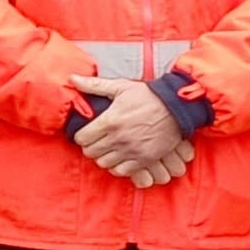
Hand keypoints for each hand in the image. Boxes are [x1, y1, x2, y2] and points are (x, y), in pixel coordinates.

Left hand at [68, 73, 193, 187]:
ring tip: (108, 149)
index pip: (81, 139)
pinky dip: (118, 166)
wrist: (176, 108)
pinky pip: (121, 171)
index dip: (81, 136)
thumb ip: (94, 85)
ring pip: (104, 163)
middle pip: (90, 153)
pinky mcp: (144, 159)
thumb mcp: (120, 87)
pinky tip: (120, 157)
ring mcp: (131, 151)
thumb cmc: (147, 96)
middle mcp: (118, 138)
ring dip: (103, 157)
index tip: (87, 133)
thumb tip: (72, 78)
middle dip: (90, 147)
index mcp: (110, 121)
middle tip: (96, 141)